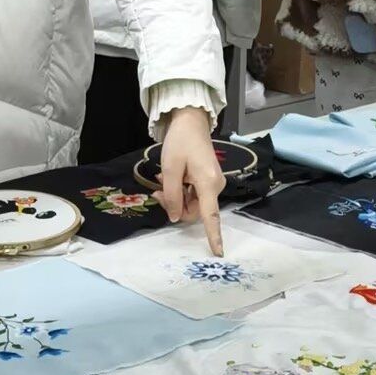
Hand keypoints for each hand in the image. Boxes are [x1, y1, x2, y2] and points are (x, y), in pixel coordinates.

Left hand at [156, 107, 224, 255]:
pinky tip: (171, 179)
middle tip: (157, 191)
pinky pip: (194, 195)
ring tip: (161, 181)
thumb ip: (172, 195)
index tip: (217, 252)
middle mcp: (215, 186)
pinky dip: (181, 191)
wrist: (191, 122)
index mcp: (208, 183)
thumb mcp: (170, 168)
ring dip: (176, 197)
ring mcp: (213, 183)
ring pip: (192, 204)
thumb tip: (174, 217)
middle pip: (195, 211)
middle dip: (175, 206)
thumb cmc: (180, 142)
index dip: (214, 235)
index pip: (211, 216)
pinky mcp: (208, 180)